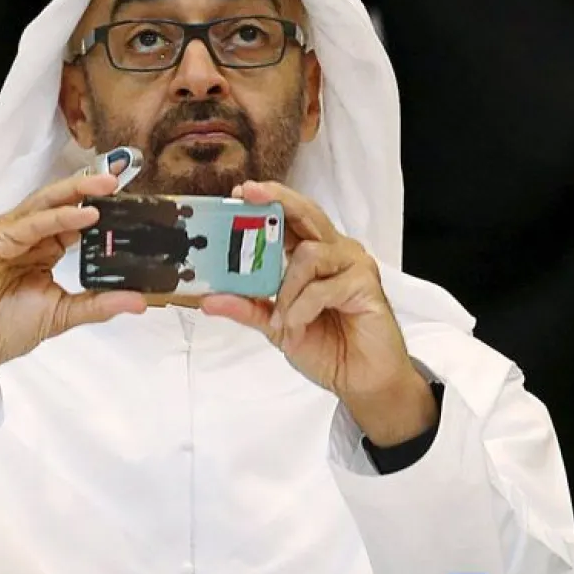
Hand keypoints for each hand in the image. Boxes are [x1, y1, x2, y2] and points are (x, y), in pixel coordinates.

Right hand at [0, 173, 145, 401]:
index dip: (103, 214)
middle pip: (62, 206)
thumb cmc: (2, 329)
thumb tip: (140, 301)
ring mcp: (10, 234)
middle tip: (121, 180)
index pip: (77, 224)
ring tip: (107, 186)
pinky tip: (84, 215)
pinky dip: (58, 217)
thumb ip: (99, 304)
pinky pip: (31, 223)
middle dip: (91, 191)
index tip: (132, 207)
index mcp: (44, 252)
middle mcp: (28, 238)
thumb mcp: (62, 315)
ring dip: (77, 193)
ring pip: (47, 205)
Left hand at [201, 181, 437, 445]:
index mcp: (314, 256)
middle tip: (249, 194)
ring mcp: (354, 266)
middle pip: (308, 214)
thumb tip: (207, 300)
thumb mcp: (276, 326)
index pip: (291, 219)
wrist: (360, 380)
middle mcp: (336, 252)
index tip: (240, 192)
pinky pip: (324, 287)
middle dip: (278, 201)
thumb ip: (247, 308)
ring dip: (287, 290)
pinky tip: (298, 327)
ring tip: (281, 321)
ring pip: (309, 254)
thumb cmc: (326, 347)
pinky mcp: (366, 286)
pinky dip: (302, 309)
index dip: (269, 201)